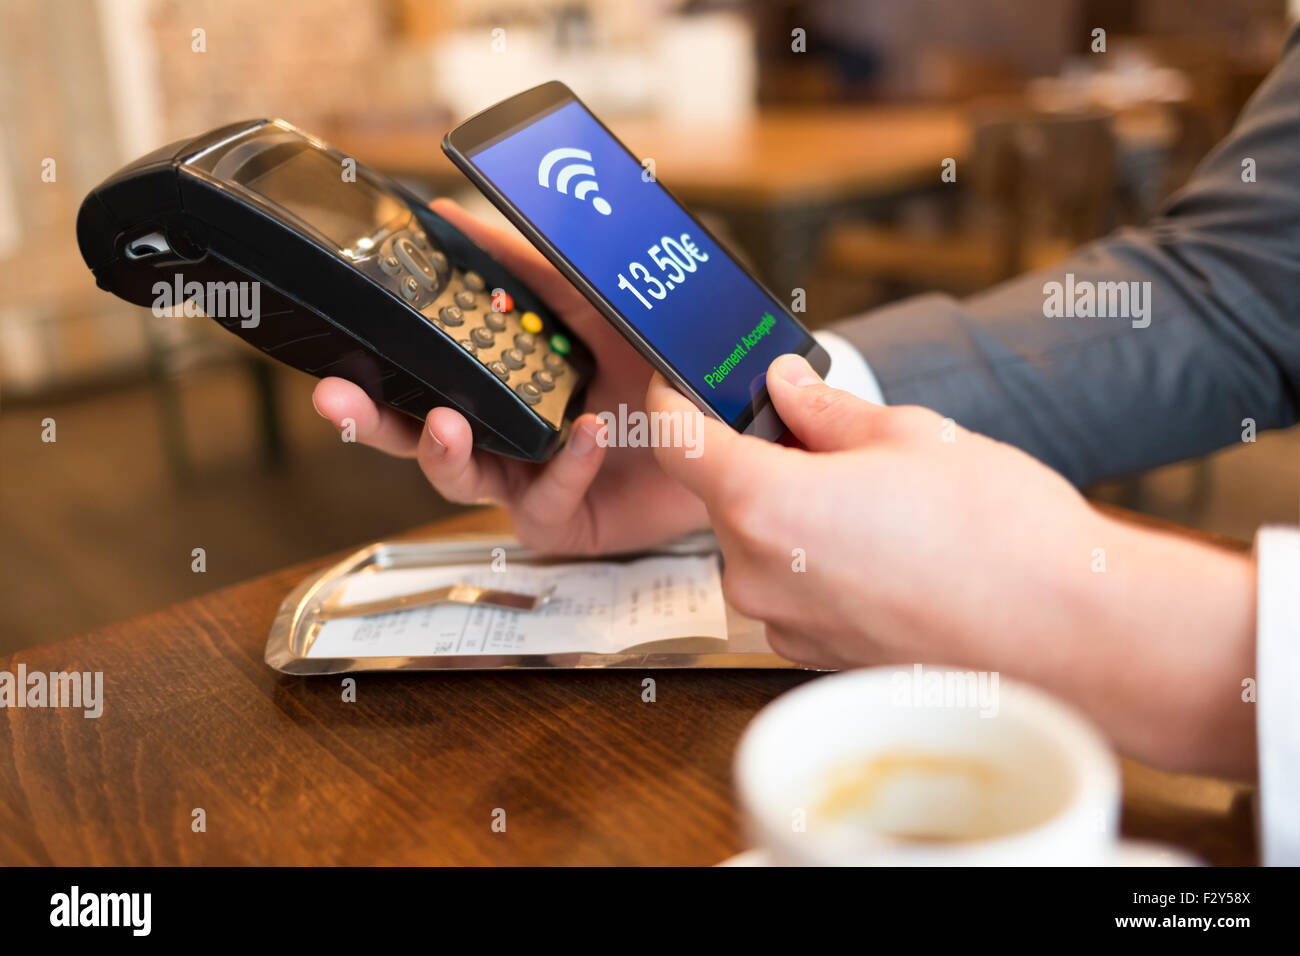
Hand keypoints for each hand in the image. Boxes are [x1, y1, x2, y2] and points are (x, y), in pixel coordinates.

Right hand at [312, 198, 706, 553]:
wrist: (722, 419)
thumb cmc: (652, 363)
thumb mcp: (587, 300)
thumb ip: (522, 264)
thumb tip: (451, 216)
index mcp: (496, 382)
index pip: (421, 378)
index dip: (376, 369)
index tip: (340, 345)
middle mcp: (502, 434)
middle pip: (417, 434)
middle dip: (371, 421)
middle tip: (336, 399)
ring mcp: (528, 481)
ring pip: (463, 480)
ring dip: (444, 452)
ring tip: (444, 423)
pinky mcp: (566, 521)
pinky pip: (546, 502)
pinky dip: (563, 467)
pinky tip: (584, 433)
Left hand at [647, 354, 1256, 776]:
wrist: (1070, 636)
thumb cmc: (998, 534)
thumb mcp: (911, 436)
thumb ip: (826, 412)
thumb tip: (786, 389)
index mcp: (765, 504)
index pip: (677, 442)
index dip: (672, 402)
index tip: (678, 384)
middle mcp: (759, 574)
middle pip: (725, 498)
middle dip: (763, 462)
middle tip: (830, 441)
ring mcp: (787, 625)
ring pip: (763, 548)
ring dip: (796, 518)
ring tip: (880, 506)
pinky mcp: (819, 658)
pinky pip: (794, 594)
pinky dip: (821, 567)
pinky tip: (889, 557)